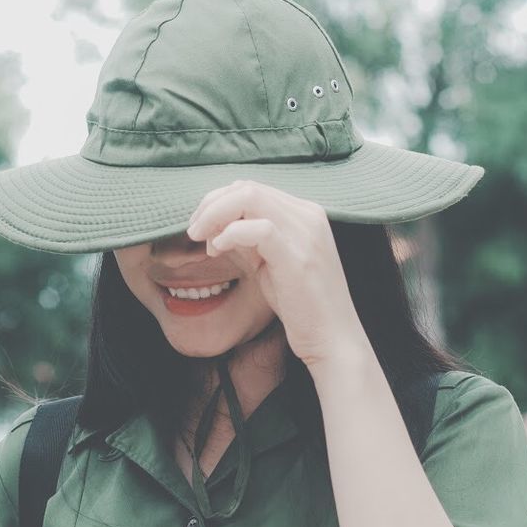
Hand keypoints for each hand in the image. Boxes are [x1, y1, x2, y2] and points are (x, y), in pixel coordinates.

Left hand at [186, 179, 368, 366]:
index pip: (253, 188)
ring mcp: (306, 233)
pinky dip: (230, 234)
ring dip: (215, 215)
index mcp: (305, 214)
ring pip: (250, 197)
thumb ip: (247, 241)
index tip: (202, 228)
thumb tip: (214, 226)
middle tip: (193, 231)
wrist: (333, 339)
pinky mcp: (297, 256)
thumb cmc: (301, 306)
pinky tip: (218, 250)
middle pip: (248, 187)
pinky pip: (257, 227)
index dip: (219, 202)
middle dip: (211, 205)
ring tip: (202, 240)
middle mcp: (309, 216)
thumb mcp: (270, 264)